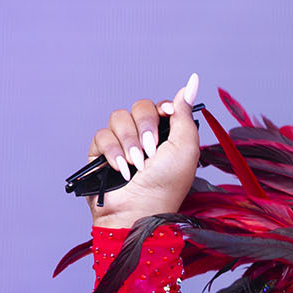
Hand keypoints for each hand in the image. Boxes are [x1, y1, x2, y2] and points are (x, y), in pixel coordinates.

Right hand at [86, 74, 201, 228]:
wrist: (138, 211)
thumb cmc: (167, 184)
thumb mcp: (185, 147)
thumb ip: (185, 113)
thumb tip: (192, 81)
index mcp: (168, 135)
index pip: (160, 106)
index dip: (162, 109)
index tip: (168, 115)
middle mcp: (144, 137)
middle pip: (140, 107)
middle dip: (146, 127)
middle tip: (152, 151)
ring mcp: (121, 144)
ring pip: (118, 118)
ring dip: (129, 142)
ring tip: (137, 165)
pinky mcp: (99, 153)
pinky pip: (101, 134)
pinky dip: (112, 152)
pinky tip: (121, 169)